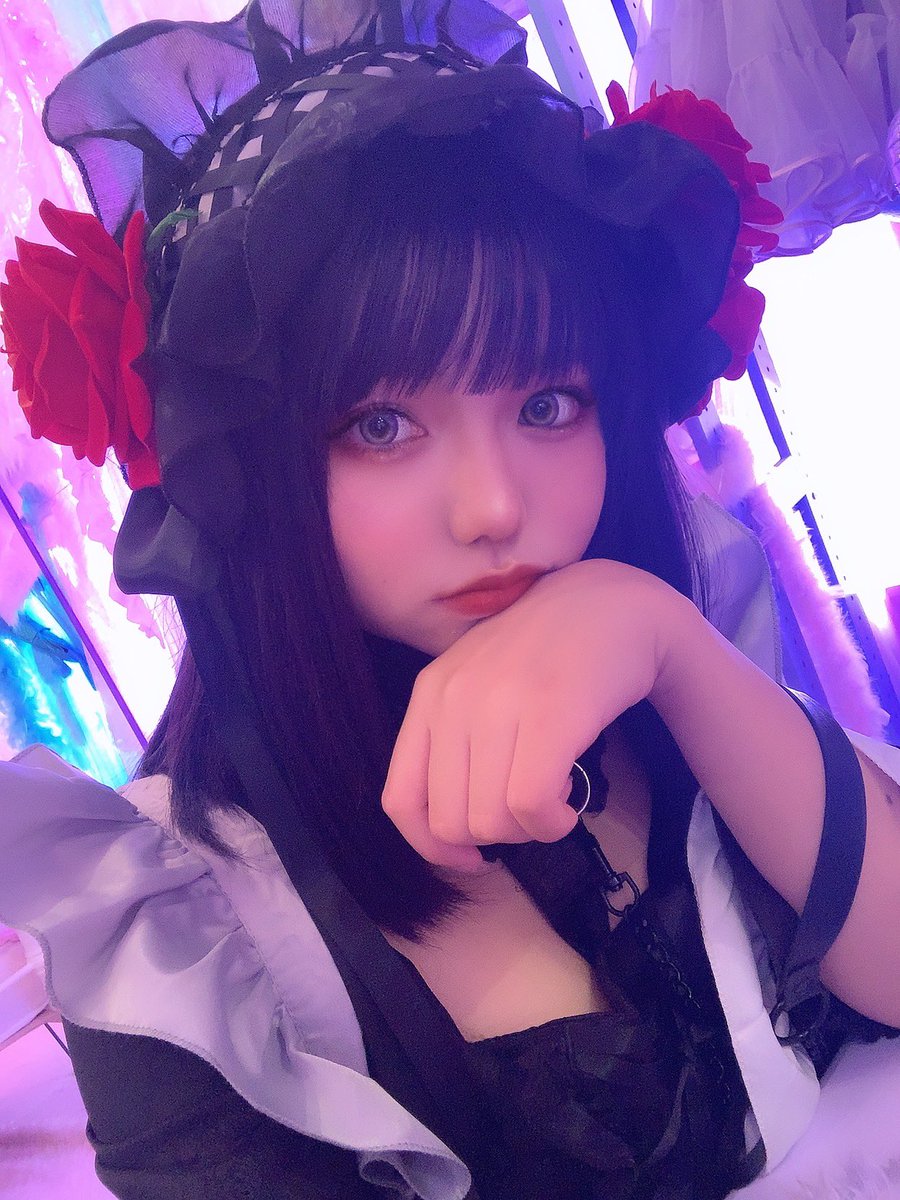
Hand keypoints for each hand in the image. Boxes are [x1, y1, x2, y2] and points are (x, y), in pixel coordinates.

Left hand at [381, 559, 687, 869]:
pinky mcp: (548, 712)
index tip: (472, 857)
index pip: (400, 800)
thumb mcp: (483, 686)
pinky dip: (552, 823)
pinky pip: (530, 805)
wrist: (618, 603)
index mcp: (430, 695)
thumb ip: (456, 744)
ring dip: (528, 830)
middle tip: (529, 807)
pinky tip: (570, 800)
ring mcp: (498, 702)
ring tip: (554, 794)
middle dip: (494, 838)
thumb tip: (453, 837)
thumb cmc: (551, 653)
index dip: (432, 847)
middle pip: (450, 823)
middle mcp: (453, 697)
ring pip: (490, 822)